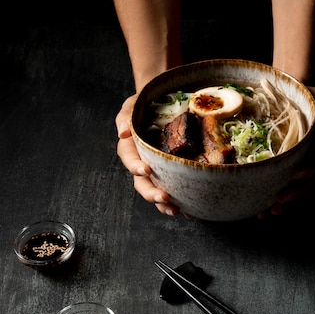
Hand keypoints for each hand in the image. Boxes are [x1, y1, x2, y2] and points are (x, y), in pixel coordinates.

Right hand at [115, 94, 180, 215]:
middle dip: (151, 193)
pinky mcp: (172, 172)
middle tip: (164, 198)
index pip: (129, 159)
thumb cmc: (143, 105)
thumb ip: (125, 116)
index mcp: (131, 147)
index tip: (146, 170)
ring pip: (157, 190)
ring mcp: (157, 170)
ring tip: (176, 211)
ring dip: (164, 204)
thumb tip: (123, 133)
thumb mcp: (132, 105)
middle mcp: (143, 162)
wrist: (161, 102)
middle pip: (142, 182)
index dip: (135, 166)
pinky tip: (191, 210)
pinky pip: (174, 188)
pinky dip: (182, 201)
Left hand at [258, 85, 314, 217]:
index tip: (296, 175)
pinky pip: (277, 189)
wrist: (283, 97)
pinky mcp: (279, 171)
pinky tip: (259, 212)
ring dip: (281, 205)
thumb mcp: (314, 95)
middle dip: (293, 196)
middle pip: (305, 184)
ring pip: (292, 192)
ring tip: (266, 214)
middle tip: (278, 203)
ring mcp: (293, 167)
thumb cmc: (301, 96)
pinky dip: (269, 202)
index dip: (309, 171)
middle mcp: (307, 160)